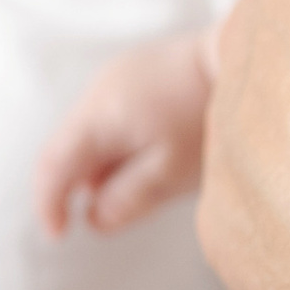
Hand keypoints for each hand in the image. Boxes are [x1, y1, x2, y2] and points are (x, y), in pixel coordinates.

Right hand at [35, 32, 218, 236]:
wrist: (241, 55)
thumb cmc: (208, 116)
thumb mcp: (170, 172)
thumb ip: (127, 199)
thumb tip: (93, 220)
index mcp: (98, 115)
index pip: (52, 165)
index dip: (48, 204)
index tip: (59, 235)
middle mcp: (98, 90)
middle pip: (67, 148)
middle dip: (74, 187)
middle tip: (101, 216)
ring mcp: (115, 77)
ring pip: (89, 133)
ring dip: (100, 166)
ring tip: (142, 183)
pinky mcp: (135, 73)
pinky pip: (110, 117)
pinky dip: (117, 145)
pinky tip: (152, 156)